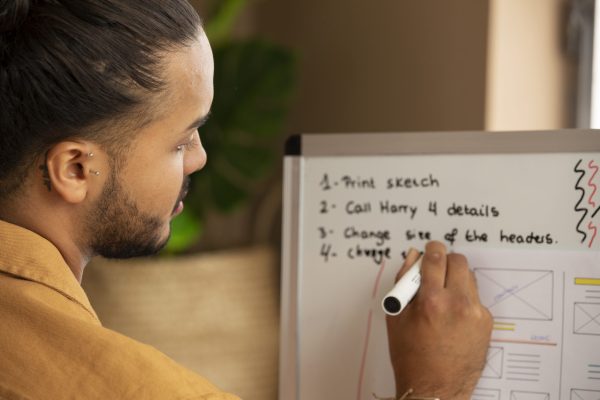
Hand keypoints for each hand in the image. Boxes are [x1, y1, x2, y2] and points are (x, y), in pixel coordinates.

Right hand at [386, 241, 491, 399]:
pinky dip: (464, 299)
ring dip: (456, 278)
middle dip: (446, 261)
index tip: (431, 249)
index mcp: (431, 300)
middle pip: (458, 261)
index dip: (432, 249)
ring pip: (469, 277)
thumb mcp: (397, 316)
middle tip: (437, 270)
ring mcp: (475, 313)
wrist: (435, 387)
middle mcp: (457, 304)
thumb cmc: (411, 355)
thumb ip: (403, 281)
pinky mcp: (486, 322)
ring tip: (443, 296)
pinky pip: (475, 298)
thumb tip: (412, 257)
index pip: (436, 258)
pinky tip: (452, 315)